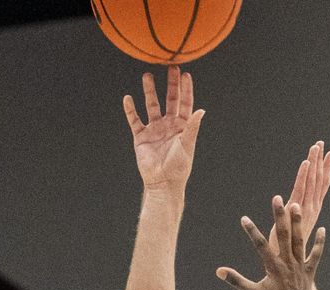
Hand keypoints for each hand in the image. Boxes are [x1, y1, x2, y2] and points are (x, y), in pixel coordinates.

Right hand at [123, 66, 204, 191]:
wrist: (163, 182)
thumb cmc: (179, 166)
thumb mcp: (187, 145)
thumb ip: (192, 127)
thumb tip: (201, 110)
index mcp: (182, 126)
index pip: (185, 103)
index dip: (185, 89)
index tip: (186, 74)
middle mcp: (169, 125)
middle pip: (170, 100)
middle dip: (171, 84)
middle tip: (171, 66)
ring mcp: (154, 129)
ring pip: (151, 105)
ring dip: (150, 91)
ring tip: (147, 76)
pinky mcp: (141, 137)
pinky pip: (134, 120)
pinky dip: (130, 109)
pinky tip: (128, 98)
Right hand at [216, 197, 324, 289]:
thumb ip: (236, 280)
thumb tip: (218, 271)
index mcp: (273, 267)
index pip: (260, 245)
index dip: (251, 231)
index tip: (243, 218)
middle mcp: (287, 264)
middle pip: (283, 235)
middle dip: (279, 216)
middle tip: (277, 198)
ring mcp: (300, 267)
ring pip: (299, 240)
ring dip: (298, 223)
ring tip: (297, 205)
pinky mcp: (309, 272)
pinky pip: (316, 255)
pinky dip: (319, 243)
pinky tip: (322, 229)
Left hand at [268, 141, 329, 255]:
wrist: (284, 262)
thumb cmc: (287, 246)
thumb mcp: (293, 227)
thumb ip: (296, 213)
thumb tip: (294, 202)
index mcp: (313, 209)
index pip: (322, 184)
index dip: (326, 168)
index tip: (329, 153)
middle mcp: (312, 208)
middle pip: (319, 179)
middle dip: (320, 160)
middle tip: (321, 143)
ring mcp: (305, 209)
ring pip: (312, 182)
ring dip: (314, 163)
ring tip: (316, 147)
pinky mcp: (295, 210)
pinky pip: (300, 189)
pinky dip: (304, 176)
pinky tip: (306, 163)